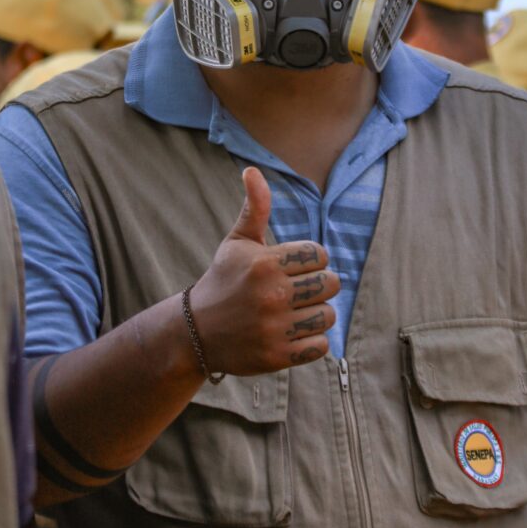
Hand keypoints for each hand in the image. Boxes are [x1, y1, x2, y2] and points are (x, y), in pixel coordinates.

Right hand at [190, 167, 339, 375]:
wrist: (196, 331)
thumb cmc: (223, 279)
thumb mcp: (237, 242)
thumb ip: (254, 207)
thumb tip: (252, 170)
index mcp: (265, 263)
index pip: (319, 254)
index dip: (311, 259)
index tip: (295, 266)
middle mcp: (272, 294)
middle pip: (330, 284)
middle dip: (319, 285)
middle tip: (299, 289)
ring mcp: (275, 328)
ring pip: (329, 315)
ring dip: (318, 313)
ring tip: (297, 311)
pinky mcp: (278, 357)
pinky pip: (321, 345)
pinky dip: (312, 339)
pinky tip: (294, 331)